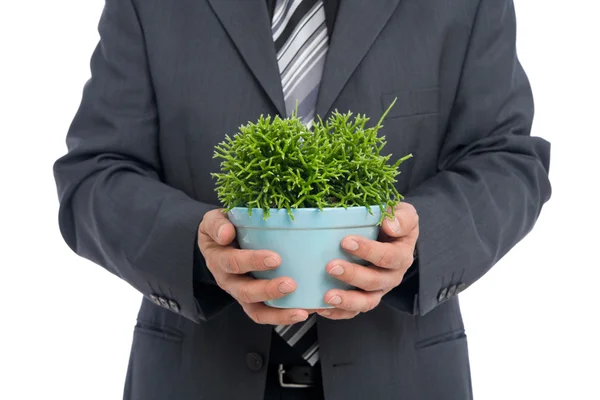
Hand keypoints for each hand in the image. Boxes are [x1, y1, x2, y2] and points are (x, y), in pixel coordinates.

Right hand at [198, 209, 309, 324]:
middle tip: (290, 284)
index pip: (233, 262)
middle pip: (245, 291)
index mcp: (219, 259)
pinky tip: (302, 314)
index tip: (275, 259)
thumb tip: (226, 234)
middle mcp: (228, 280)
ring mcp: (240, 293)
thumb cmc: (222, 229)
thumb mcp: (213, 220)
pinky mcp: (252, 301)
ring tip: (300, 311)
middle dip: (268, 290)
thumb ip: (217, 224)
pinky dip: (283, 317)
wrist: (217, 243)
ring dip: (278, 312)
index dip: (253, 261)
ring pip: (256, 310)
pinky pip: (265, 314)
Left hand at [317, 202, 418, 319]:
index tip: (346, 241)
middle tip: (331, 266)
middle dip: (352, 275)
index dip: (369, 251)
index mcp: (401, 255)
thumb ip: (402, 217)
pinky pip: (353, 312)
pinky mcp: (364, 298)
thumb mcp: (404, 213)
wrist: (389, 235)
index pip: (389, 256)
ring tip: (327, 296)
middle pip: (375, 281)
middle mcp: (392, 276)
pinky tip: (322, 308)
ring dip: (346, 300)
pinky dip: (338, 313)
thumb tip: (390, 226)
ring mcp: (378, 290)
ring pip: (366, 302)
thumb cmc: (391, 222)